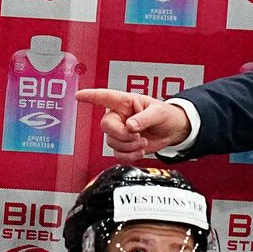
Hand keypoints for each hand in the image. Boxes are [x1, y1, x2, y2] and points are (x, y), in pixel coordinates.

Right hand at [75, 89, 190, 163]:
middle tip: (137, 135)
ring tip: (143, 142)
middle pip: (106, 126)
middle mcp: (119, 116)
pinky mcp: (124, 145)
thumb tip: (130, 126)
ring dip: (129, 146)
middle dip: (122, 134)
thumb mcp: (159, 113)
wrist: (173, 131)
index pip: (106, 97)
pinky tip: (140, 151)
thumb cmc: (166, 115)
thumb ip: (145, 118)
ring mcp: (120, 131)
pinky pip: (117, 154)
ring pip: (112, 142)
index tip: (79, 95)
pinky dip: (129, 156)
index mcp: (126, 102)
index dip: (91, 96)